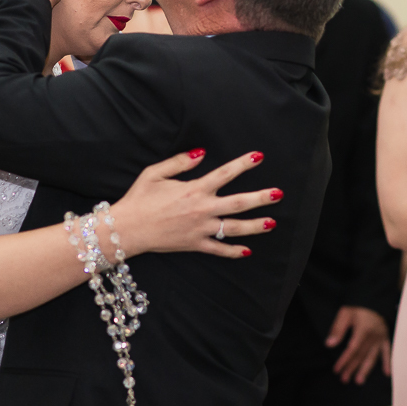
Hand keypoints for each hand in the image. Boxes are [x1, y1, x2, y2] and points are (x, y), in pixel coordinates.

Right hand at [110, 150, 282, 258]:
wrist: (128, 228)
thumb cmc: (139, 199)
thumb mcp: (155, 173)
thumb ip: (180, 162)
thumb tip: (202, 154)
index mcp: (194, 189)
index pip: (225, 174)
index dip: (243, 164)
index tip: (259, 156)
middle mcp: (201, 209)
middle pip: (238, 203)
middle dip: (260, 198)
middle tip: (279, 193)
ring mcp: (200, 229)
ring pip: (234, 228)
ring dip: (255, 225)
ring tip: (272, 222)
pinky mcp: (194, 244)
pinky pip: (218, 249)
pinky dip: (233, 251)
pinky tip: (247, 250)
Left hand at [326, 306, 390, 384]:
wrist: (374, 299)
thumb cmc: (358, 306)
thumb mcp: (345, 313)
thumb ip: (338, 329)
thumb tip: (329, 344)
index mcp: (363, 330)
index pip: (352, 349)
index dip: (344, 360)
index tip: (336, 370)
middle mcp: (373, 336)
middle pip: (361, 355)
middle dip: (352, 368)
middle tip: (344, 379)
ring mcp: (380, 338)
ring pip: (372, 356)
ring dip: (366, 370)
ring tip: (359, 381)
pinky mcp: (386, 338)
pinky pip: (387, 351)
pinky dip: (388, 362)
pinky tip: (387, 374)